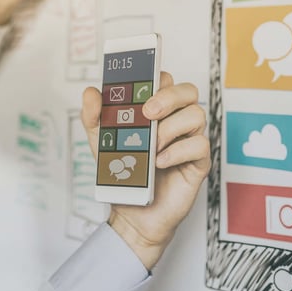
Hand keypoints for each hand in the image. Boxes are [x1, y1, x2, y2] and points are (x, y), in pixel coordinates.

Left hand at [81, 72, 209, 269]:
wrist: (131, 214)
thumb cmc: (122, 175)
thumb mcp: (101, 143)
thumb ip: (94, 116)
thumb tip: (91, 92)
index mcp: (156, 111)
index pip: (165, 80)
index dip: (157, 77)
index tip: (141, 85)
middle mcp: (175, 121)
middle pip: (188, 91)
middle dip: (169, 96)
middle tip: (148, 112)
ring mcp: (189, 140)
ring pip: (197, 115)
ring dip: (170, 128)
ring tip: (152, 146)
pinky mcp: (198, 162)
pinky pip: (200, 145)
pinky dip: (177, 151)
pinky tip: (159, 162)